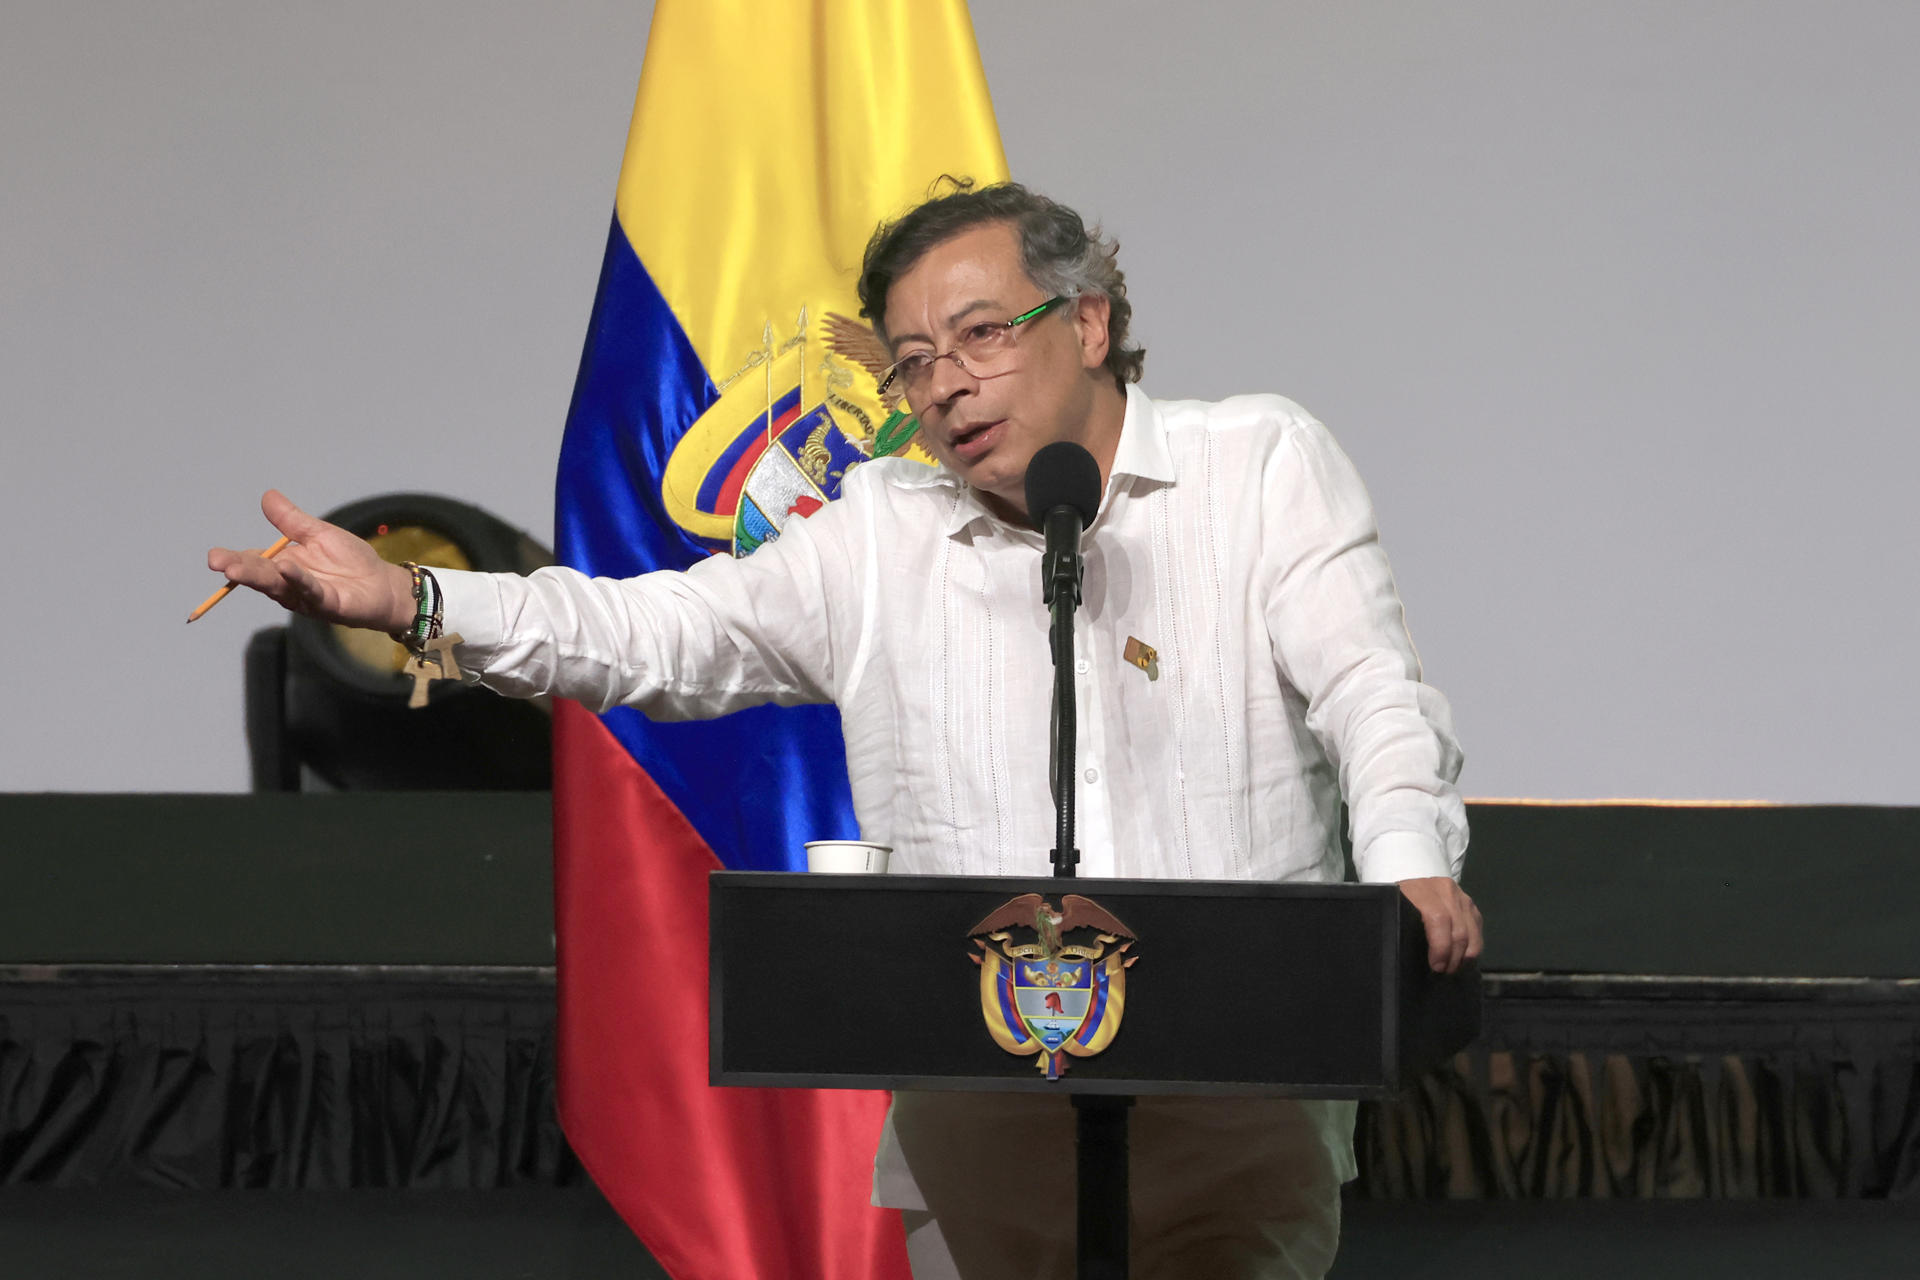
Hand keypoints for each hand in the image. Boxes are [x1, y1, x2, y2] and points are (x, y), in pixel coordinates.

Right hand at [206, 490, 416, 632]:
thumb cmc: (350, 561)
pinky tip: (286, 568)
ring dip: (257, 577)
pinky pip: (310, 591)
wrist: (382, 583)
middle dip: (238, 569)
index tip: (214, 557)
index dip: (233, 559)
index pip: (253, 560)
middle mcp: (288, 583)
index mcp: (283, 564)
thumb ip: (292, 520)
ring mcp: (305, 595)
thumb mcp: (318, 534)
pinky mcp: (327, 603)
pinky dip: (298, 579)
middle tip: (217, 563)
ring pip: (278, 585)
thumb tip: (267, 496)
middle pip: (259, 575)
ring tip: (234, 570)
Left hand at [1397, 876, 1482, 973]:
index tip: (1436, 966)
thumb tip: (1407, 956)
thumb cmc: (1396, 905)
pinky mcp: (1470, 904)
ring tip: (1452, 967)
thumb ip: (1401, 929)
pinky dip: (1471, 947)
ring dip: (1465, 955)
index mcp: (1421, 890)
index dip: (1441, 947)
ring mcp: (1460, 896)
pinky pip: (1477, 930)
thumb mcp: (1393, 913)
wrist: (1409, 886)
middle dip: (1453, 957)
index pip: (1439, 919)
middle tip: (1444, 972)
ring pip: (1472, 932)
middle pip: (1459, 930)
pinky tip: (1460, 957)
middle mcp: (1444, 889)